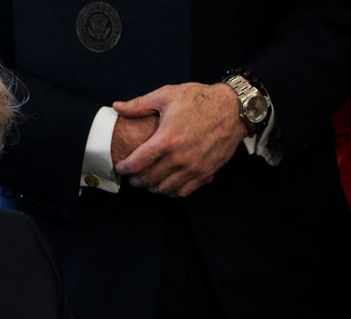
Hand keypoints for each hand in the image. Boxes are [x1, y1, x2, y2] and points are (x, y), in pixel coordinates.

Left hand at [113, 82, 244, 196]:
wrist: (233, 108)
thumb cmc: (199, 100)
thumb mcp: (167, 95)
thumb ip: (139, 105)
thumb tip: (117, 106)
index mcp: (165, 140)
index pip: (136, 163)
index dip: (124, 168)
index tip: (120, 166)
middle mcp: (178, 158)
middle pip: (148, 179)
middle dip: (136, 179)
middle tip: (132, 175)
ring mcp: (193, 168)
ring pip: (163, 188)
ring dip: (151, 186)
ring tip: (147, 180)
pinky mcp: (205, 174)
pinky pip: (182, 191)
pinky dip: (170, 191)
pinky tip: (166, 184)